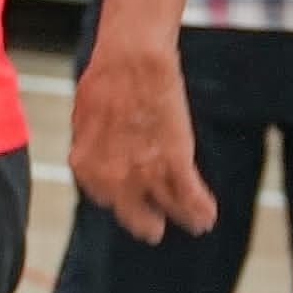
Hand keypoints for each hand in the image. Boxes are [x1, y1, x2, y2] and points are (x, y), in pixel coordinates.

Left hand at [69, 38, 214, 242]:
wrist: (131, 62)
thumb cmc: (106, 80)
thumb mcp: (84, 118)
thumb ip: (93, 146)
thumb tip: (98, 155)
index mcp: (86, 168)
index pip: (104, 198)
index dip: (119, 199)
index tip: (129, 201)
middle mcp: (113, 179)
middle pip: (134, 216)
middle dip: (146, 224)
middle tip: (154, 230)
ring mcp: (145, 173)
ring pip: (169, 209)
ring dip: (184, 218)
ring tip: (195, 224)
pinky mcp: (175, 162)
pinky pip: (190, 197)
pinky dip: (201, 209)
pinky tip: (208, 216)